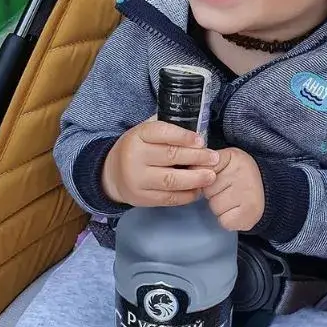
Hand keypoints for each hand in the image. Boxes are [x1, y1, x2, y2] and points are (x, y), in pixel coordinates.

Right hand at [102, 119, 218, 206]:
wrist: (112, 174)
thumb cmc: (138, 148)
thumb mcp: (145, 132)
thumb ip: (167, 129)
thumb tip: (198, 128)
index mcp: (137, 136)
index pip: (162, 132)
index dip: (184, 136)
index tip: (201, 141)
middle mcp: (134, 157)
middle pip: (170, 156)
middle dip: (197, 157)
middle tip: (214, 159)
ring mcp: (137, 180)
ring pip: (170, 180)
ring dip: (195, 179)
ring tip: (211, 176)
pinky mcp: (141, 198)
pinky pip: (168, 198)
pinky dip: (187, 195)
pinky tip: (198, 190)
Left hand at [202, 148, 264, 230]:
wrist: (269, 192)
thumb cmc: (240, 176)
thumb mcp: (225, 160)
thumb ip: (206, 162)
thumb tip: (186, 168)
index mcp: (233, 157)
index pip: (202, 169)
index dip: (204, 177)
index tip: (214, 177)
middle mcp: (241, 174)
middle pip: (207, 190)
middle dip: (212, 193)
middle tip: (227, 189)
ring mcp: (246, 195)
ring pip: (214, 207)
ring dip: (220, 207)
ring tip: (233, 200)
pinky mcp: (248, 215)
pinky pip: (223, 221)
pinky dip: (227, 219)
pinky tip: (237, 211)